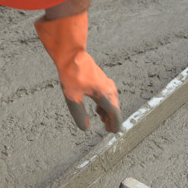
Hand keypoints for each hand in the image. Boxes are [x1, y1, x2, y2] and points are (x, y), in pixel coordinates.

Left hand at [35, 11, 121, 132]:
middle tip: (109, 129)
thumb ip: (79, 115)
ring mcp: (106, 83)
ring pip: (111, 101)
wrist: (72, 54)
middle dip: (112, 119)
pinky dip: (105, 104)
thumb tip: (85, 128)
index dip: (115, 124)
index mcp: (103, 94)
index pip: (114, 113)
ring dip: (108, 112)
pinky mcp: (101, 79)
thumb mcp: (73, 98)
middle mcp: (108, 89)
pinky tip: (98, 108)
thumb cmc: (72, 74)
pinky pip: (107, 94)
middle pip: (114, 107)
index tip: (114, 132)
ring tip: (103, 121)